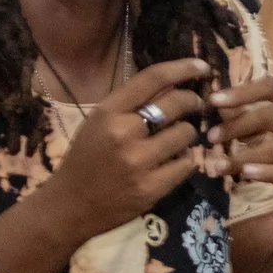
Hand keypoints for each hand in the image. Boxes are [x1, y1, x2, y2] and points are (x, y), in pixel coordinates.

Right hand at [37, 58, 212, 239]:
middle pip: (176, 103)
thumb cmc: (86, 158)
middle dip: (193, 101)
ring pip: (186, 134)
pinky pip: (187, 164)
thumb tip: (174, 82)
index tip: (202, 67)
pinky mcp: (151, 189)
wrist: (70, 205)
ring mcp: (138, 162)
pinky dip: (185, 160)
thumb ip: (132, 103)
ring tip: (177, 139)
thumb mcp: (99, 122)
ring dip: (187, 134)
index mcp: (108, 111)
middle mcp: (123, 133)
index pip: (153, 78)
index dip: (183, 68)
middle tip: (196, 104)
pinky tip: (174, 162)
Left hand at [206, 75, 272, 244]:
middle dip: (238, 125)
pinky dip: (266, 172)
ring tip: (219, 165)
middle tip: (210, 137)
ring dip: (244, 156)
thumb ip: (249, 124)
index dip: (243, 92)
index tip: (213, 101)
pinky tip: (245, 174)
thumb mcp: (270, 140)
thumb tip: (219, 107)